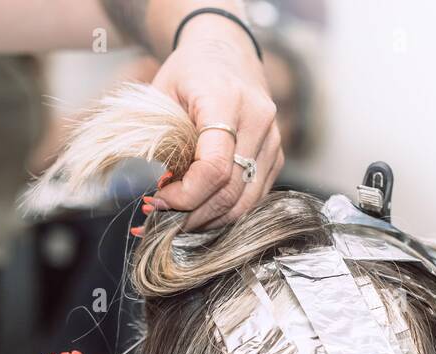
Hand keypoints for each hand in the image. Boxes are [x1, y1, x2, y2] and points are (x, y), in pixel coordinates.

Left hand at [150, 14, 282, 230]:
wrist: (227, 51)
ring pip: (246, 201)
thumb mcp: (162, 96)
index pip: (215, 168)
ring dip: (210, 219)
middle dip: (194, 214)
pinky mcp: (276, 156)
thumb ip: (162, 141)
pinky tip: (200, 210)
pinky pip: (253, 196)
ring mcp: (273, 140)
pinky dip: (226, 211)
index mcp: (227, 100)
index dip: (186, 195)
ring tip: (180, 220)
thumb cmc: (189, 72)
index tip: (159, 198)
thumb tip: (162, 193)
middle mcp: (258, 121)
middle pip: (231, 191)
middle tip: (163, 219)